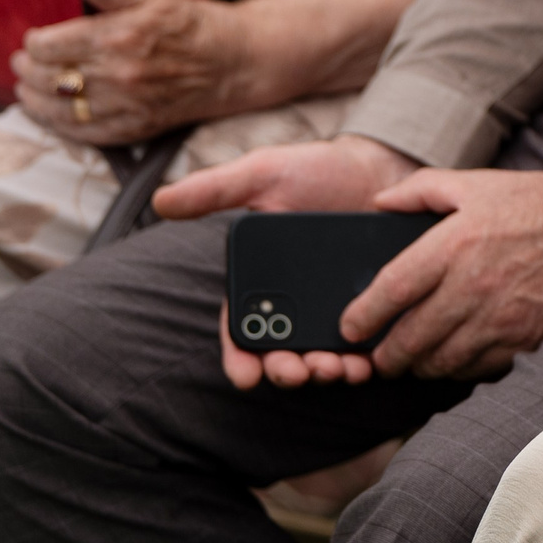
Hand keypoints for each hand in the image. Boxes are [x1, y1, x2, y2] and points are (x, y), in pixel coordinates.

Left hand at [10, 0, 254, 144]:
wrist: (237, 61)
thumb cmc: (195, 24)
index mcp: (115, 36)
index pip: (46, 45)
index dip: (33, 42)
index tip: (35, 39)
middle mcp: (116, 73)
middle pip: (44, 77)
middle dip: (27, 69)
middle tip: (24, 63)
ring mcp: (124, 104)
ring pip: (56, 108)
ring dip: (33, 98)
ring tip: (28, 89)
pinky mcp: (134, 127)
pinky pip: (82, 132)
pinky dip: (58, 125)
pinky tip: (50, 114)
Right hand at [165, 136, 420, 389]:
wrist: (380, 166)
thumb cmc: (317, 170)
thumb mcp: (264, 174)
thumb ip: (215, 189)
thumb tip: (162, 200)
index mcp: (260, 281)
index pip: (241, 330)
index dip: (239, 359)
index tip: (246, 377)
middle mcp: (294, 303)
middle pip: (282, 351)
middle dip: (286, 371)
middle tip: (298, 372)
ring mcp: (334, 309)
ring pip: (322, 355)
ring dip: (324, 372)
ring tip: (336, 370)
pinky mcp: (373, 308)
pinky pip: (365, 344)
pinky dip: (362, 360)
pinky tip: (367, 364)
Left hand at [323, 169, 542, 381]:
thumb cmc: (535, 202)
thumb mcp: (475, 183)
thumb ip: (420, 189)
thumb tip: (378, 204)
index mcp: (453, 245)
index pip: (390, 292)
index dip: (360, 317)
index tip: (349, 328)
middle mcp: (472, 286)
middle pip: (408, 339)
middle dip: (384, 355)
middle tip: (377, 355)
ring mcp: (499, 317)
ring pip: (439, 362)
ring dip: (418, 366)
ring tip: (411, 359)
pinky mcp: (524, 338)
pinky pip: (476, 368)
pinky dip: (457, 369)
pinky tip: (452, 358)